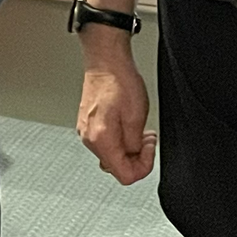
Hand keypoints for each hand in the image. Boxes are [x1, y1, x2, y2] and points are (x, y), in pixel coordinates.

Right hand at [77, 47, 155, 183]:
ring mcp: (86, 130)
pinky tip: (127, 124)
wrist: (106, 61)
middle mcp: (89, 138)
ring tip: (139, 129)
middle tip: (147, 139)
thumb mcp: (137, 116)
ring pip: (111, 154)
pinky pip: (105, 141)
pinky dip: (119, 138)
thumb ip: (135, 145)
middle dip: (136, 157)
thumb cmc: (120, 81)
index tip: (150, 150)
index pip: (124, 175)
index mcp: (100, 139)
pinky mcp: (88, 123)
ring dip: (128, 147)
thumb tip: (134, 156)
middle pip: (116, 166)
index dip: (143, 167)